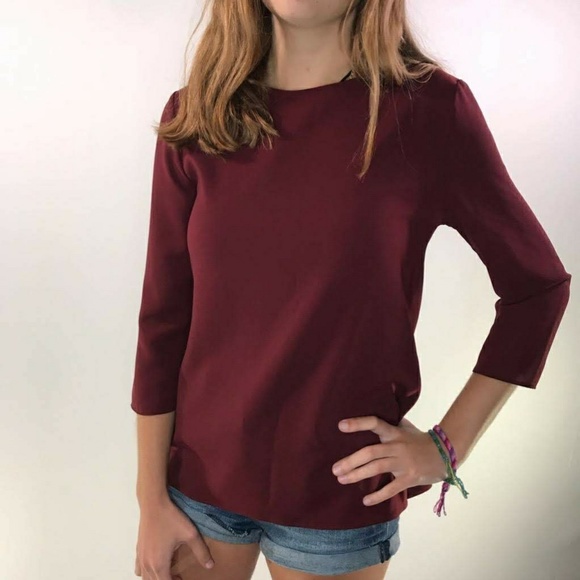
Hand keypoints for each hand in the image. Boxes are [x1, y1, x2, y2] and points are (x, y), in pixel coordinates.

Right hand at [135, 494, 214, 578]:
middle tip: (179, 576)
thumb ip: (201, 551)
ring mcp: (140, 558)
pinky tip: (156, 564)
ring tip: (169, 572)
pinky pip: (139, 570)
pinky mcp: (138, 550)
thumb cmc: (171, 519)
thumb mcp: (190, 534)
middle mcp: (147, 565)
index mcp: (159, 564)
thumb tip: (210, 566)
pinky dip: (147, 572)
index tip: (183, 579)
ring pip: (145, 578)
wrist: (153, 504)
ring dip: (157, 578)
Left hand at [331, 415, 448, 505]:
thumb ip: (389, 423)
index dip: (358, 424)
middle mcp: (397, 446)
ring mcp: (403, 463)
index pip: (375, 423)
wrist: (444, 454)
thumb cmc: (419, 439)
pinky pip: (391, 488)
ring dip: (357, 475)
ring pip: (377, 468)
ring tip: (342, 479)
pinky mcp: (409, 478)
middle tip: (335, 469)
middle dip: (350, 461)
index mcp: (394, 432)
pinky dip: (378, 495)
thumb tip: (368, 419)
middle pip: (370, 452)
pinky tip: (365, 501)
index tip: (340, 426)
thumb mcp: (405, 426)